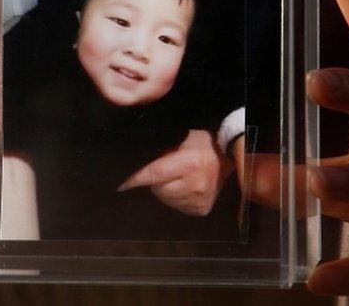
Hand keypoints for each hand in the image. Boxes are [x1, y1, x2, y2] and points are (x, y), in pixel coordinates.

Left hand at [118, 129, 233, 215]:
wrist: (227, 156)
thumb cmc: (200, 144)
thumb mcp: (181, 140)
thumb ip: (161, 154)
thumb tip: (137, 167)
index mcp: (188, 164)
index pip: (154, 174)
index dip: (136, 179)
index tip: (122, 185)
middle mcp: (194, 184)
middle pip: (158, 190)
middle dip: (155, 181)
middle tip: (164, 171)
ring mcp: (198, 199)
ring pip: (166, 200)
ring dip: (165, 190)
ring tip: (176, 178)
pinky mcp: (201, 209)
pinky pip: (177, 207)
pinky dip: (176, 198)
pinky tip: (184, 187)